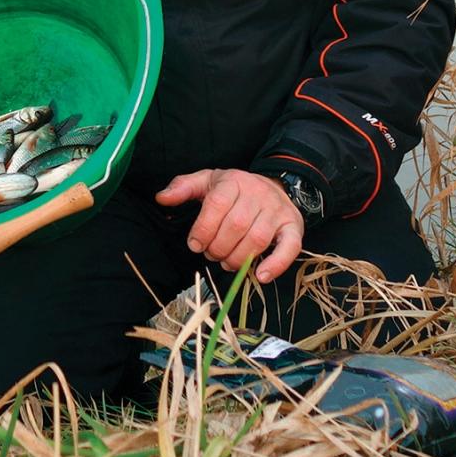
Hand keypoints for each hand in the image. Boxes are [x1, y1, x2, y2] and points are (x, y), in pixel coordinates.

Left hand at [154, 168, 304, 283]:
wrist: (272, 185)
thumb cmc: (234, 190)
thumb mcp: (207, 181)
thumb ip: (183, 187)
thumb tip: (161, 198)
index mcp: (234, 181)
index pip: (217, 203)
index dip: (203, 228)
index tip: (195, 244)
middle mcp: (258, 194)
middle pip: (236, 225)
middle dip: (218, 247)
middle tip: (211, 254)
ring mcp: (278, 210)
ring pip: (257, 239)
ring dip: (238, 258)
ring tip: (226, 262)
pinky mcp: (294, 227)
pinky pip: (290, 247)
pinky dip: (276, 264)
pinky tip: (260, 275)